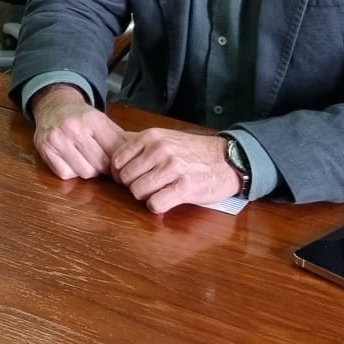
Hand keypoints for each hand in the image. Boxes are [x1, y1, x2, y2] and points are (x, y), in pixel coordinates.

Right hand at [30, 84, 126, 180]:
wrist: (53, 105)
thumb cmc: (81, 116)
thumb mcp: (102, 120)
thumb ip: (120, 139)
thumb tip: (140, 157)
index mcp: (92, 119)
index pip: (114, 151)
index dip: (120, 163)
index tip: (121, 166)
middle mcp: (72, 128)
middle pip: (100, 165)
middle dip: (105, 168)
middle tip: (104, 163)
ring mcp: (56, 139)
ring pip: (84, 172)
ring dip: (89, 170)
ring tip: (88, 160)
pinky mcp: (44, 150)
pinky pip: (66, 174)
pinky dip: (72, 171)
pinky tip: (72, 160)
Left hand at [110, 129, 242, 213]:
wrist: (229, 160)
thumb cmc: (195, 151)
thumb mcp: (166, 137)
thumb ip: (142, 145)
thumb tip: (114, 156)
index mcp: (151, 137)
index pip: (116, 160)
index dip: (120, 173)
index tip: (131, 178)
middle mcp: (159, 150)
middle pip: (125, 178)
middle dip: (133, 186)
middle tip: (147, 187)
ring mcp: (172, 169)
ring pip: (137, 192)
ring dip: (145, 197)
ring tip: (158, 192)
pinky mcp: (184, 188)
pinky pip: (155, 204)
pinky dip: (158, 206)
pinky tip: (167, 200)